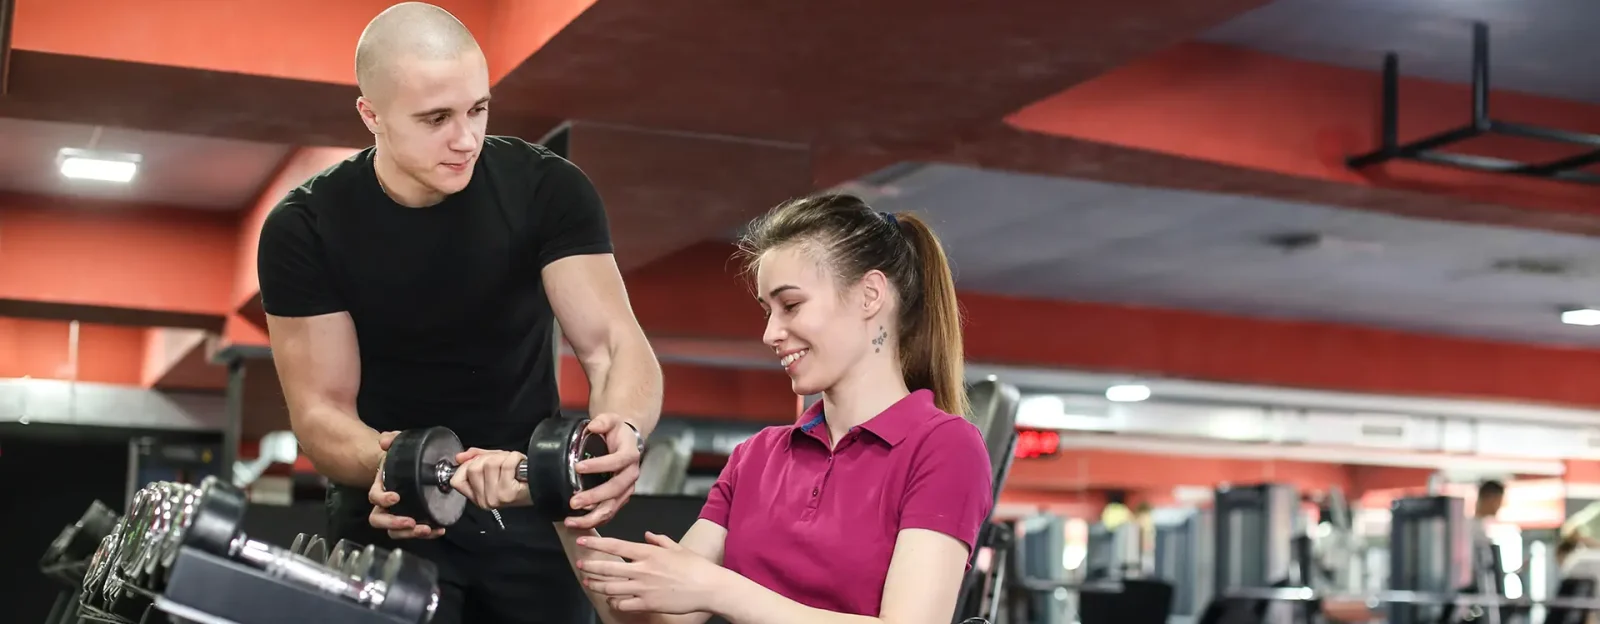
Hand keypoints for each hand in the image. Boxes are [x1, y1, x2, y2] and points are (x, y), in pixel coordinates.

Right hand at [368, 431, 445, 539]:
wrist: (407, 467)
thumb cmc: (400, 458)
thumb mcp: (396, 445)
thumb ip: (390, 439)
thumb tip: (384, 441)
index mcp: (380, 487)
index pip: (374, 497)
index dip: (383, 500)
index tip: (396, 497)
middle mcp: (384, 505)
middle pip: (380, 520)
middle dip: (394, 524)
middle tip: (410, 522)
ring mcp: (397, 514)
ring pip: (395, 531)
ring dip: (410, 533)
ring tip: (426, 529)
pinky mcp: (412, 519)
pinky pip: (414, 531)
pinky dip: (427, 533)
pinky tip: (438, 529)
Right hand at [451, 448, 531, 508]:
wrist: (540, 487)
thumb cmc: (519, 478)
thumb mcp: (494, 465)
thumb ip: (475, 458)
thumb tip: (460, 456)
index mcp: (477, 496)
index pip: (457, 479)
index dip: (467, 465)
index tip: (479, 462)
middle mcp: (484, 500)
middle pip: (474, 467)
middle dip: (488, 458)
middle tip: (501, 462)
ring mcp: (495, 498)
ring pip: (490, 464)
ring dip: (503, 458)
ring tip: (511, 465)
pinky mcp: (507, 493)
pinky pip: (506, 464)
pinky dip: (515, 458)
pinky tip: (519, 464)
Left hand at [565, 413, 642, 529]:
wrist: (628, 442)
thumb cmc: (618, 432)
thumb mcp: (612, 420)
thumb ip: (603, 421)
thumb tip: (593, 426)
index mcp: (630, 454)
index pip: (617, 461)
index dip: (599, 465)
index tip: (578, 467)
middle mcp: (631, 474)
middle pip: (615, 490)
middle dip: (594, 498)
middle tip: (574, 502)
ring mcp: (627, 489)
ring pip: (612, 506)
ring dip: (592, 516)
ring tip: (572, 520)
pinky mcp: (620, 498)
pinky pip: (609, 512)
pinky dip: (595, 521)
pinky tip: (579, 524)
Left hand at [576, 532, 723, 613]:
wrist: (708, 587)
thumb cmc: (696, 567)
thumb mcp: (677, 548)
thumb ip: (659, 540)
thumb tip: (648, 535)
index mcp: (648, 553)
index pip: (615, 546)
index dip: (595, 544)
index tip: (583, 541)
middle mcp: (642, 570)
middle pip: (607, 568)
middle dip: (590, 566)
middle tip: (580, 565)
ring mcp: (643, 588)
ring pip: (611, 588)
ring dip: (597, 585)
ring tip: (589, 583)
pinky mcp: (648, 604)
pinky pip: (623, 604)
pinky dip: (614, 602)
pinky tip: (611, 600)